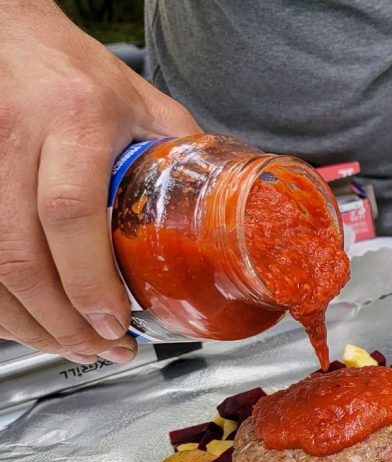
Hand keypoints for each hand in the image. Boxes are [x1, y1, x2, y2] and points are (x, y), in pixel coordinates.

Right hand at [0, 4, 200, 362]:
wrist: (12, 36)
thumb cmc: (80, 72)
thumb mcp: (146, 105)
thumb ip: (182, 158)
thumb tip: (225, 218)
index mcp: (77, 118)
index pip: (70, 212)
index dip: (89, 280)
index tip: (116, 320)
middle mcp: (17, 137)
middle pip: (21, 253)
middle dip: (62, 319)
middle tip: (103, 350)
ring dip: (30, 322)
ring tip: (74, 348)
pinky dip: (2, 305)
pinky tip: (31, 323)